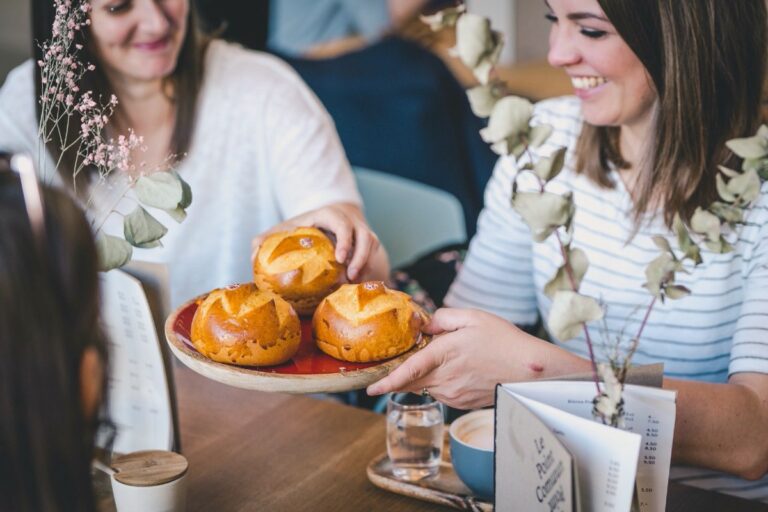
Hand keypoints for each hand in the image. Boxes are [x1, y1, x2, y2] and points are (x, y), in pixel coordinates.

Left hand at [251, 203, 384, 281]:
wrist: (324, 222)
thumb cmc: (300, 229)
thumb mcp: (281, 230)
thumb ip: (264, 241)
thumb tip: (254, 257)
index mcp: (329, 215)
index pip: (342, 222)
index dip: (344, 239)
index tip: (339, 258)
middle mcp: (350, 222)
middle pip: (365, 235)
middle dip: (361, 256)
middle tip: (349, 276)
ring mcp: (361, 231)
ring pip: (372, 244)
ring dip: (366, 264)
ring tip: (354, 282)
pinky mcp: (367, 244)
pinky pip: (375, 255)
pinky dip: (368, 269)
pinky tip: (358, 284)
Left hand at [367, 308, 585, 408]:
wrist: (529, 370)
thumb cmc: (503, 340)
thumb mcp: (472, 317)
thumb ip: (443, 317)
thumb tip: (425, 324)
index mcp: (444, 355)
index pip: (408, 371)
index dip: (386, 381)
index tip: (370, 387)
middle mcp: (445, 378)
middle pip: (411, 381)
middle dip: (398, 376)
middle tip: (391, 367)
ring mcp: (453, 394)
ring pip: (426, 385)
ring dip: (424, 374)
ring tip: (449, 358)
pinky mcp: (461, 403)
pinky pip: (440, 391)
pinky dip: (440, 380)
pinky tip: (459, 369)